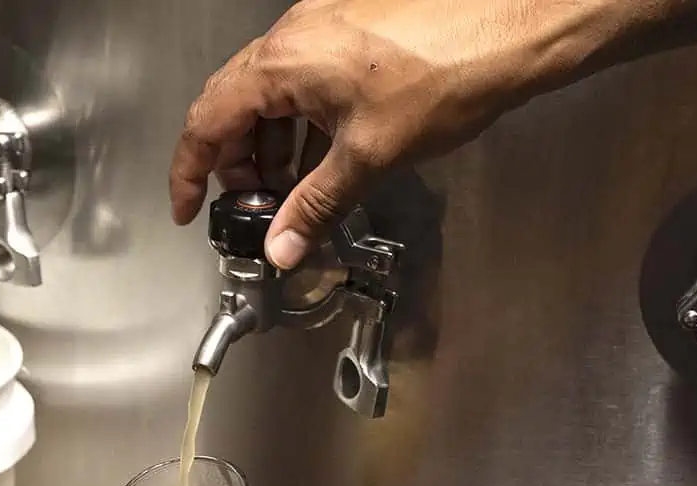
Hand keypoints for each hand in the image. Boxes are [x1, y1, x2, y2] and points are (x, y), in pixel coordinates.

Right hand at [169, 0, 611, 267]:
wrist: (508, 29)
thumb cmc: (446, 75)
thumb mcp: (368, 157)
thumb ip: (316, 206)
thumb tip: (283, 246)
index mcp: (282, 62)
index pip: (207, 120)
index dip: (190, 171)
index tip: (188, 208)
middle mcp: (293, 37)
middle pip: (234, 106)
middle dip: (234, 164)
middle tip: (249, 208)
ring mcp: (321, 29)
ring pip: (270, 95)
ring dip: (270, 146)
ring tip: (288, 192)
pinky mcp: (350, 33)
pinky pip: (303, 83)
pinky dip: (299, 125)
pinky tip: (321, 159)